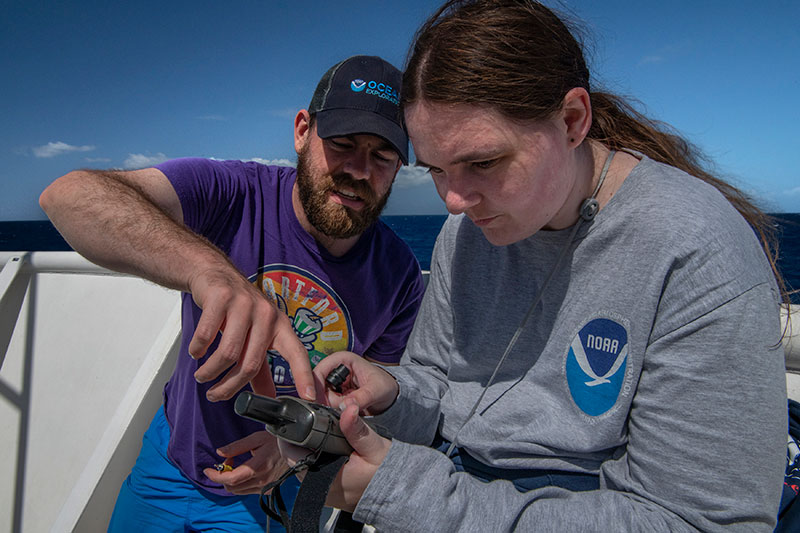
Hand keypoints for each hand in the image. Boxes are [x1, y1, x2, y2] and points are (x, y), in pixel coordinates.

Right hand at [187, 267, 314, 401]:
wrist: (216, 275)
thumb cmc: (238, 310)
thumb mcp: (254, 336)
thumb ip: (260, 368)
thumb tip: (267, 398)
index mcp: (280, 326)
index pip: (297, 353)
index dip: (304, 376)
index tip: (309, 398)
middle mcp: (266, 314)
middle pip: (250, 364)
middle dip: (229, 387)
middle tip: (215, 395)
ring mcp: (244, 304)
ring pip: (227, 353)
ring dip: (209, 371)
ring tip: (202, 376)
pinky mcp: (221, 298)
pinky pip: (206, 336)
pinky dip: (197, 350)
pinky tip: (196, 352)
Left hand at [203, 431, 287, 494]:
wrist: (296, 448)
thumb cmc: (276, 440)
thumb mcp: (255, 438)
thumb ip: (236, 447)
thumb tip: (219, 452)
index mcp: (258, 466)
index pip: (231, 479)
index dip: (215, 476)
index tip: (207, 470)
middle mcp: (262, 480)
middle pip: (231, 487)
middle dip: (223, 476)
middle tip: (228, 461)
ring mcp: (266, 486)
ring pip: (238, 491)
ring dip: (231, 480)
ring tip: (236, 464)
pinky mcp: (268, 489)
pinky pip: (247, 491)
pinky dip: (241, 483)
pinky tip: (245, 471)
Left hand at [278, 403, 390, 511]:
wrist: (397, 493)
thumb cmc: (386, 473)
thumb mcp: (375, 447)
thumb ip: (357, 429)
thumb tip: (348, 408)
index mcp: (324, 478)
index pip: (293, 454)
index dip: (292, 433)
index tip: (297, 416)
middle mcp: (319, 488)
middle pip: (296, 457)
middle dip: (302, 437)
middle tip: (313, 419)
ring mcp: (322, 491)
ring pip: (304, 462)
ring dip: (310, 446)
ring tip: (322, 430)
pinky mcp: (328, 489)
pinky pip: (314, 468)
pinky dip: (319, 455)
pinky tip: (331, 444)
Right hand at [313, 352, 398, 414]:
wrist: (389, 395)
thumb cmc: (384, 385)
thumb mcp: (377, 390)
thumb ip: (362, 397)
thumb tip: (346, 406)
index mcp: (343, 359)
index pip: (320, 370)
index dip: (316, 386)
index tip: (319, 402)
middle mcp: (334, 368)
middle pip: (317, 385)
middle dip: (325, 399)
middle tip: (339, 408)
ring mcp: (333, 381)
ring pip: (320, 395)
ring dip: (329, 405)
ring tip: (346, 408)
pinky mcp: (333, 393)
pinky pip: (325, 402)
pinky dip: (331, 408)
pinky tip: (342, 410)